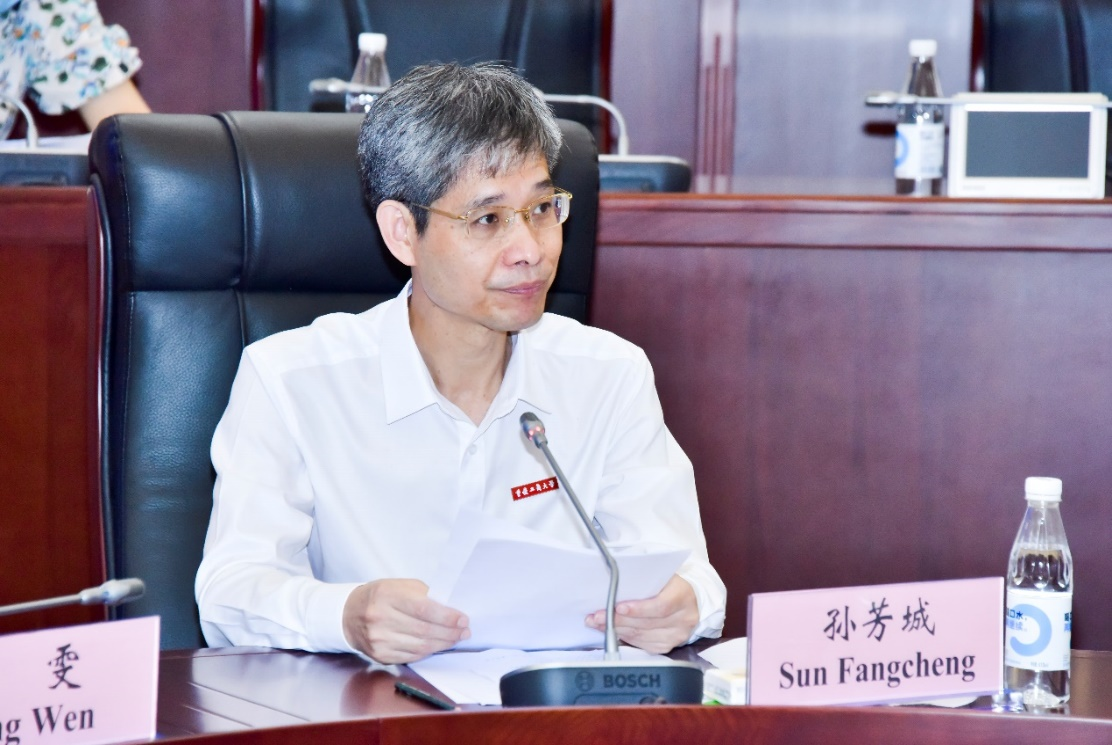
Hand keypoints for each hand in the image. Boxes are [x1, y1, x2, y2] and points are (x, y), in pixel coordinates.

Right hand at [342, 579, 469, 663]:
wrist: (349, 614)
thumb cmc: (380, 596)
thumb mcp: (400, 586)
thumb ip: (424, 595)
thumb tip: (451, 609)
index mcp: (387, 596)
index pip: (423, 609)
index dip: (447, 617)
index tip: (463, 619)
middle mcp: (381, 619)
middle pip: (424, 630)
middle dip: (449, 632)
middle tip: (465, 631)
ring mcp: (379, 640)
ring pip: (420, 646)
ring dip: (442, 644)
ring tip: (455, 638)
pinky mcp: (380, 655)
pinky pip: (411, 656)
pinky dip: (428, 652)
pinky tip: (437, 646)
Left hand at [585, 574, 698, 653]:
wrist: (689, 599)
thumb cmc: (669, 584)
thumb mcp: (661, 574)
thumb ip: (643, 578)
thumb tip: (613, 582)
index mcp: (683, 594)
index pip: (661, 605)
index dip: (638, 609)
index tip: (618, 607)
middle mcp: (684, 617)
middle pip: (647, 623)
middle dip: (618, 620)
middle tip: (597, 616)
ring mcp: (677, 634)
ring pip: (642, 635)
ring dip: (617, 630)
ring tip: (598, 623)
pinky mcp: (669, 645)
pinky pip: (643, 644)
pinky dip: (625, 638)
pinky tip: (613, 631)